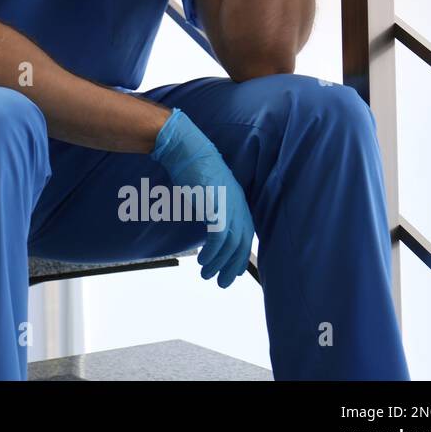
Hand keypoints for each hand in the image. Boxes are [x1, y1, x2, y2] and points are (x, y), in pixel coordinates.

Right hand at [149, 108, 254, 287]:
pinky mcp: (216, 207)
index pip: (245, 234)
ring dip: (218, 263)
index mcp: (237, 200)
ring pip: (230, 244)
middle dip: (232, 266)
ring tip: (207, 275)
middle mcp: (237, 204)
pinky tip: (203, 262)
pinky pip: (219, 238)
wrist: (185, 148)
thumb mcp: (206, 191)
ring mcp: (228, 206)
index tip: (232, 271)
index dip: (240, 256)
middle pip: (242, 243)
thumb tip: (208, 225)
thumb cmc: (191, 166)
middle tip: (222, 283)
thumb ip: (212, 207)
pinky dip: (212, 253)